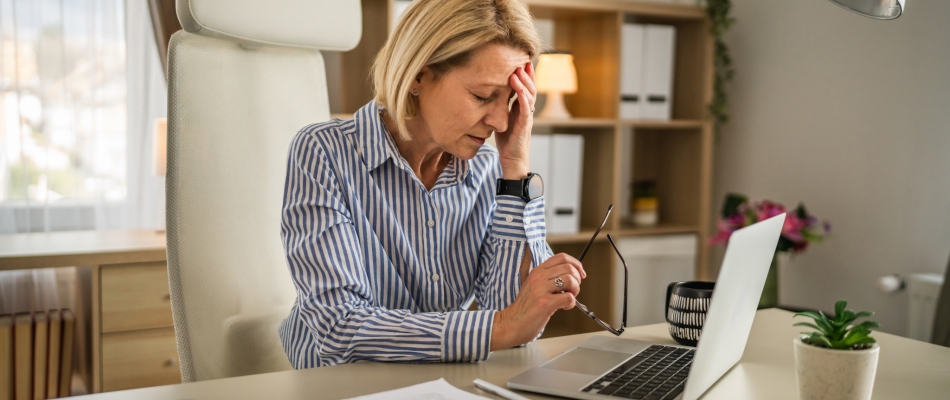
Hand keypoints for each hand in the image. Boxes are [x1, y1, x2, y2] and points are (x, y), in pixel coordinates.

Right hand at [490, 253, 586, 350]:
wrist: (511, 323)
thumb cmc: (525, 308)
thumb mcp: (533, 285)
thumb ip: (548, 278)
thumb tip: (570, 275)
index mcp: (537, 271)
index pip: (561, 257)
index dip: (575, 264)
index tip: (580, 274)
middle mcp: (539, 277)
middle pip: (568, 267)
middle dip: (577, 279)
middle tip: (572, 290)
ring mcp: (541, 289)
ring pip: (570, 279)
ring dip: (575, 290)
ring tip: (568, 298)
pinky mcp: (545, 303)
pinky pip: (568, 297)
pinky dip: (571, 303)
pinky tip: (563, 307)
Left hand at [494, 61, 535, 179]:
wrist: (512, 160)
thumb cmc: (507, 141)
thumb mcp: (501, 118)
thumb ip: (500, 106)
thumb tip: (489, 92)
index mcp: (521, 108)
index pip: (525, 87)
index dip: (524, 75)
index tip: (521, 61)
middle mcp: (527, 111)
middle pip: (530, 88)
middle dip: (527, 74)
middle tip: (523, 61)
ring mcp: (527, 118)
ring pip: (530, 96)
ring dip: (524, 83)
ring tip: (518, 71)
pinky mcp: (524, 127)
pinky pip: (526, 111)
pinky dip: (524, 100)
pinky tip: (521, 91)